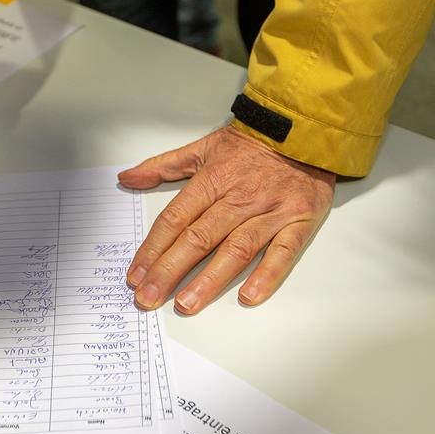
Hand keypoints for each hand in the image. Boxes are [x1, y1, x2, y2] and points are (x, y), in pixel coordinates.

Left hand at [118, 125, 335, 313]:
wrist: (306, 130)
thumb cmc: (253, 144)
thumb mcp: (204, 147)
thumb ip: (164, 165)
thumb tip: (128, 177)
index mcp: (214, 179)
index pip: (175, 218)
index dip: (153, 248)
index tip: (136, 274)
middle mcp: (239, 197)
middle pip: (199, 238)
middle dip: (170, 270)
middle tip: (148, 297)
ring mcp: (270, 211)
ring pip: (236, 249)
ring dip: (210, 279)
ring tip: (187, 303)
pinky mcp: (299, 221)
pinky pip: (283, 252)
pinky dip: (267, 275)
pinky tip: (248, 296)